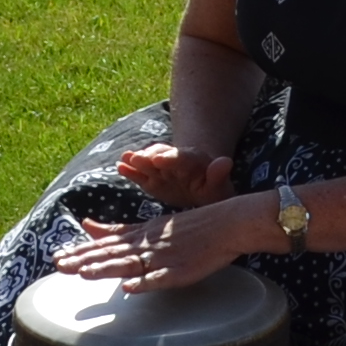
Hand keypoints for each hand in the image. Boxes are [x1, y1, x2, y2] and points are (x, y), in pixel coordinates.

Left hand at [51, 190, 261, 292]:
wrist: (226, 223)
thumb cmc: (188, 227)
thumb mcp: (148, 225)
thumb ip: (118, 229)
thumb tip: (87, 225)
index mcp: (138, 236)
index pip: (105, 245)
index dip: (81, 251)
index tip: (57, 258)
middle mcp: (146, 246)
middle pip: (111, 254)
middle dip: (84, 260)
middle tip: (60, 266)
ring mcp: (163, 258)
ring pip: (130, 265)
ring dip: (107, 269)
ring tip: (85, 274)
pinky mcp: (181, 271)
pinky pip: (161, 279)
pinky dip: (145, 283)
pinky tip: (130, 289)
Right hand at [112, 144, 235, 211]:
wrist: (202, 189)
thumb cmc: (214, 190)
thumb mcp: (220, 186)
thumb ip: (219, 175)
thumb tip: (225, 162)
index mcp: (193, 161)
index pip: (181, 157)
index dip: (170, 158)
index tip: (158, 159)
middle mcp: (174, 161)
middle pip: (160, 156)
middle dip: (149, 157)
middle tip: (137, 158)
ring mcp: (161, 169)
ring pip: (147, 162)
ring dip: (136, 160)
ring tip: (125, 158)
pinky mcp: (151, 179)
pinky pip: (140, 174)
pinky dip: (130, 171)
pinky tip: (120, 167)